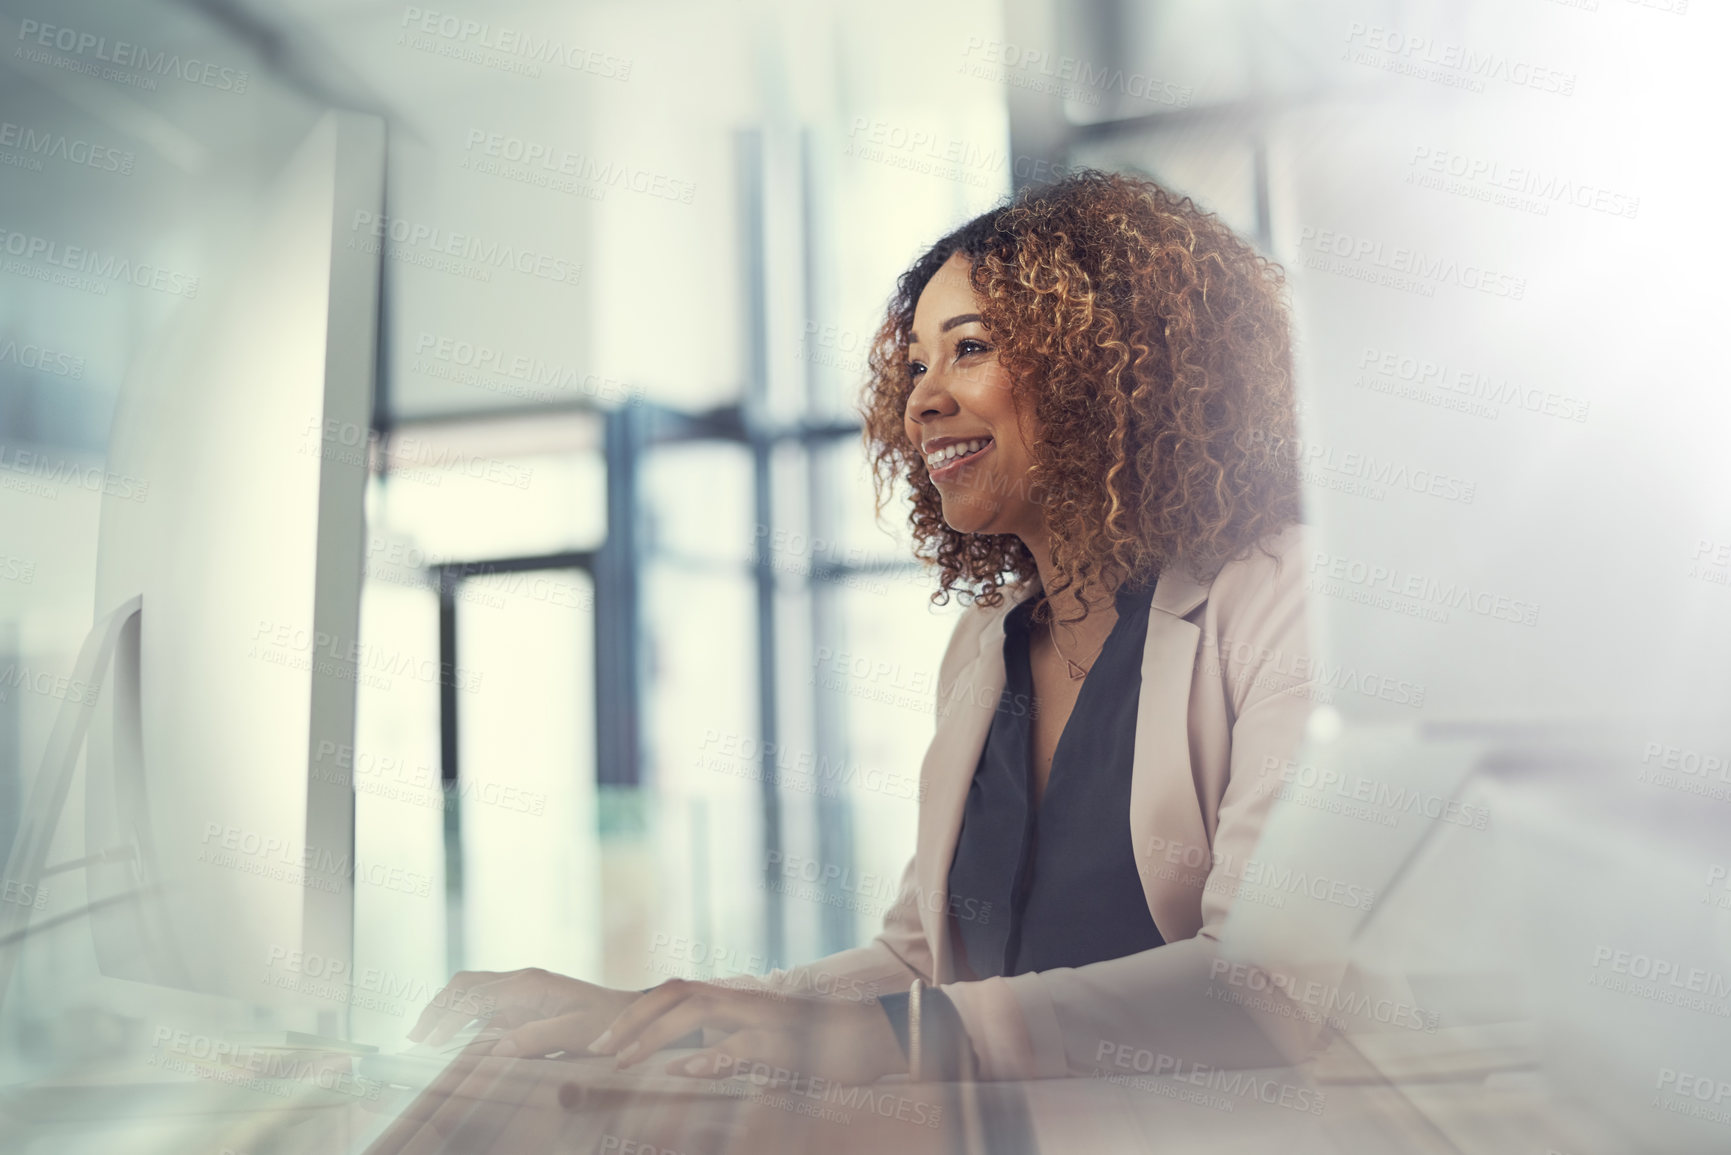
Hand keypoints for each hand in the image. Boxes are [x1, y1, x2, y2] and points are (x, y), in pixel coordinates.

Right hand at [407, 967, 637, 1052]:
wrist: (632, 1014)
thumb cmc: (609, 1023)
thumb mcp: (578, 1032)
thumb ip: (538, 1037)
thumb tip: (497, 1046)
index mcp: (528, 985)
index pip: (473, 994)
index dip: (445, 1016)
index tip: (425, 1041)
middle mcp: (521, 982)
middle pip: (465, 985)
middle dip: (438, 1008)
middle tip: (416, 1038)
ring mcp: (522, 991)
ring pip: (472, 992)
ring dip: (448, 1012)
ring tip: (426, 1040)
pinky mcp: (525, 1004)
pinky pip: (486, 1006)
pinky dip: (465, 1019)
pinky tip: (456, 1040)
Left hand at [590, 979, 909, 1084]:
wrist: (880, 1035)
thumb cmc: (823, 1046)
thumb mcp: (765, 1046)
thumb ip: (727, 1048)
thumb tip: (683, 1064)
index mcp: (736, 1001)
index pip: (673, 993)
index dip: (634, 1012)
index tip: (601, 1042)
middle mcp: (744, 1000)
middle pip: (674, 992)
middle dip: (630, 1019)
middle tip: (597, 1052)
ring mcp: (764, 1017)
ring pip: (697, 1011)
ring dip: (655, 1034)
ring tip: (624, 1061)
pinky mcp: (786, 1043)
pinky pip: (742, 1046)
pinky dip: (711, 1057)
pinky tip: (684, 1071)